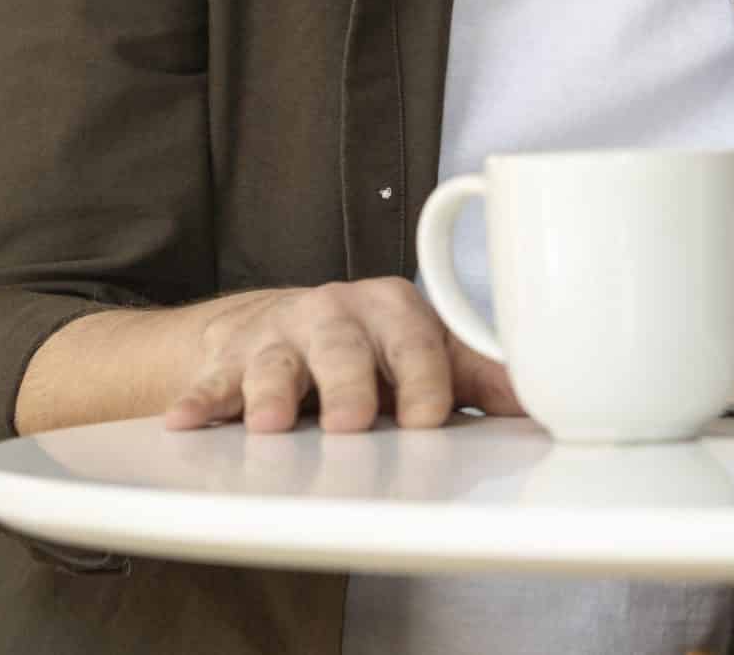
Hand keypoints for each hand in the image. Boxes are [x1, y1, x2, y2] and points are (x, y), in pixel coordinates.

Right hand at [160, 279, 523, 433]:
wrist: (281, 329)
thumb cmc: (369, 348)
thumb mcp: (424, 354)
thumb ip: (479, 377)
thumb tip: (547, 405)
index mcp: (396, 310)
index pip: (418, 343)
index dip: (425, 381)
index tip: (430, 417)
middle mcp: (338, 314)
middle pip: (347, 348)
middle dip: (351, 385)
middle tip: (355, 422)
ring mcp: (282, 336)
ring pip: (278, 362)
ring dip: (274, 393)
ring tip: (271, 424)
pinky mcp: (230, 361)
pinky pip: (212, 382)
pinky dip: (199, 401)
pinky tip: (186, 421)